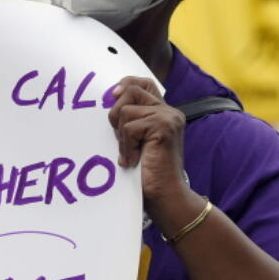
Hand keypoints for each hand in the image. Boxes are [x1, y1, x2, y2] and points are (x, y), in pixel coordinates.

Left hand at [107, 76, 190, 219]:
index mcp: (163, 113)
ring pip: (125, 111)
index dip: (126, 83)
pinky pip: (129, 127)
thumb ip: (130, 121)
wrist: (165, 195)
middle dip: (116, 115)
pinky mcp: (164, 126)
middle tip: (122, 139)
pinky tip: (134, 160)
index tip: (112, 94)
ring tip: (131, 153)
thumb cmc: (148, 173)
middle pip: (131, 91)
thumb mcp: (136, 141)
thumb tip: (109, 100)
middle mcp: (169, 112)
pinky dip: (126, 146)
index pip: (144, 84)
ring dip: (121, 136)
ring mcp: (168, 118)